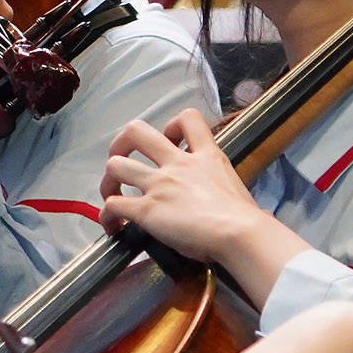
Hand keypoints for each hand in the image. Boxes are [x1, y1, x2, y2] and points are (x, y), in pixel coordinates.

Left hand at [102, 109, 304, 302]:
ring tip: (112, 194)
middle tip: (123, 160)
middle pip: (136, 131)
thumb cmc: (246, 218)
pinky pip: (113, 205)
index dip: (171, 126)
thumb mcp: (236, 187)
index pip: (187, 118)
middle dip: (121, 144)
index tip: (170, 141)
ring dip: (108, 180)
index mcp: (205, 156)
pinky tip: (112, 227)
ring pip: (115, 165)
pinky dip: (107, 216)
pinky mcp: (147, 210)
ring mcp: (159, 185)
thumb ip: (225, 187)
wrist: (239, 233)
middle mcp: (177, 164)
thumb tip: (241, 209)